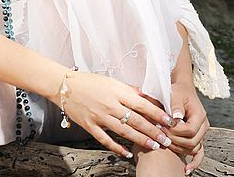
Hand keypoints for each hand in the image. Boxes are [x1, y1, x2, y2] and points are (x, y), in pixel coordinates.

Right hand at [58, 72, 176, 158]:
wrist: (64, 86)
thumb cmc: (89, 81)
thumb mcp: (112, 81)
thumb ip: (129, 90)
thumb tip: (147, 96)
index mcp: (117, 92)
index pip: (142, 104)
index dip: (157, 113)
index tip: (169, 121)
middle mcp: (110, 105)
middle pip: (136, 120)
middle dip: (154, 131)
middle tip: (167, 139)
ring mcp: (99, 117)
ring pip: (124, 132)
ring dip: (141, 140)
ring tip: (154, 146)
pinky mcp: (90, 126)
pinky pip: (105, 140)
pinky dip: (117, 148)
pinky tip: (128, 153)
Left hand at [163, 79, 209, 171]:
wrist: (182, 90)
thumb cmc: (179, 91)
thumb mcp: (176, 94)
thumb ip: (175, 105)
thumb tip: (176, 117)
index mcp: (200, 115)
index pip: (190, 130)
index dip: (175, 131)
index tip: (163, 127)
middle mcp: (203, 126)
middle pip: (191, 142)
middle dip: (174, 140)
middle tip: (161, 134)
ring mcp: (200, 133)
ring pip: (193, 149)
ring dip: (178, 148)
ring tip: (165, 143)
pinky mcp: (196, 137)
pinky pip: (199, 153)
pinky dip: (194, 162)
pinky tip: (187, 169)